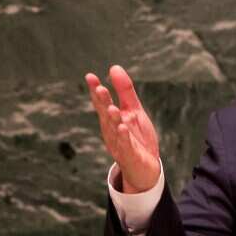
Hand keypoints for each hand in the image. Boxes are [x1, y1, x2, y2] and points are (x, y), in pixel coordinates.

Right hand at [85, 65, 160, 193]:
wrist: (145, 168)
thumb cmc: (137, 137)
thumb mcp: (133, 110)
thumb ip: (124, 91)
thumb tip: (114, 67)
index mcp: (111, 119)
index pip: (101, 102)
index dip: (96, 90)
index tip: (90, 76)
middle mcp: (111, 131)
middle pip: (105, 115)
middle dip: (102, 103)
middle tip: (99, 88)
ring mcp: (119, 144)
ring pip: (114, 130)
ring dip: (113, 119)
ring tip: (112, 107)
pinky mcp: (130, 155)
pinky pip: (126, 146)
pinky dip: (124, 137)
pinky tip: (123, 128)